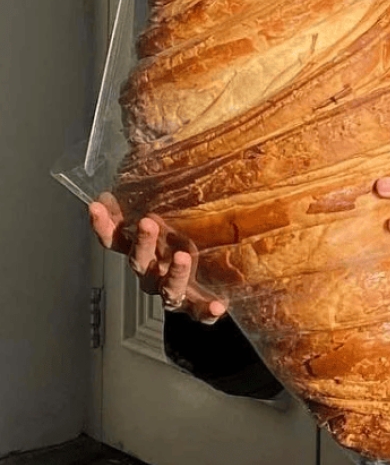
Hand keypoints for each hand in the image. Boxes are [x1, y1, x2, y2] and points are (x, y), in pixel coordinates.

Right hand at [89, 192, 226, 323]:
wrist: (203, 286)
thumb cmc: (181, 244)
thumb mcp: (169, 218)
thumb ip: (154, 194)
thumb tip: (142, 151)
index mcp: (143, 251)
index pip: (116, 239)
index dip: (104, 225)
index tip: (96, 205)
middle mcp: (152, 272)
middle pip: (139, 262)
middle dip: (142, 243)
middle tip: (147, 223)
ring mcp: (171, 292)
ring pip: (167, 287)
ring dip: (174, 273)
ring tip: (184, 256)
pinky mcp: (195, 307)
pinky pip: (199, 312)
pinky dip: (206, 310)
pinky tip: (218, 306)